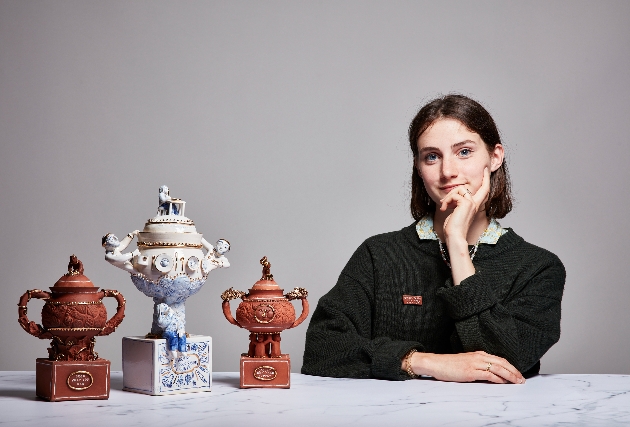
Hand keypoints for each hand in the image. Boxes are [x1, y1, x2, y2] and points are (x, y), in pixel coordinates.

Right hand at [408, 350, 524, 383]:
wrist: (436, 363)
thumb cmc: (449, 365)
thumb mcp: (466, 363)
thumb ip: (478, 366)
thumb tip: (490, 375)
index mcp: (478, 354)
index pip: (499, 359)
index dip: (511, 367)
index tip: (518, 374)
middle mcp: (478, 357)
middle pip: (502, 363)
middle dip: (514, 371)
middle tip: (522, 379)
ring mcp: (475, 363)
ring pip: (497, 368)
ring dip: (509, 375)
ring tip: (517, 382)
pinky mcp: (470, 371)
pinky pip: (488, 374)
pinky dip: (498, 378)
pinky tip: (503, 382)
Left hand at [439, 167, 490, 243]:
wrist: (455, 236)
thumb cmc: (453, 227)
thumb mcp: (455, 212)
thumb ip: (456, 203)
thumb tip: (450, 197)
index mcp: (474, 206)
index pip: (484, 192)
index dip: (486, 180)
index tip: (486, 170)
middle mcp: (475, 204)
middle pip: (484, 187)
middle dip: (486, 176)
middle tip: (484, 169)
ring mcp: (471, 203)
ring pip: (460, 188)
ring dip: (449, 195)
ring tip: (444, 205)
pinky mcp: (465, 204)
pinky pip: (454, 195)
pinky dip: (446, 201)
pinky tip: (444, 209)